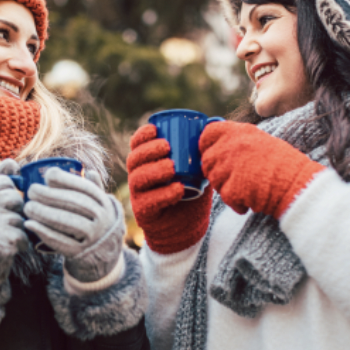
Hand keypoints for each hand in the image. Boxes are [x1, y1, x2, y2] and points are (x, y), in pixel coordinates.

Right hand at [0, 160, 28, 289]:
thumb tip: (14, 162)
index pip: (6, 182)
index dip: (7, 196)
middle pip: (16, 199)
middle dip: (13, 213)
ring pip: (21, 219)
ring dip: (16, 230)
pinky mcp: (2, 241)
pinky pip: (24, 237)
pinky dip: (20, 244)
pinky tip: (6, 248)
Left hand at [23, 167, 123, 282]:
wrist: (103, 256)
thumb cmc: (95, 223)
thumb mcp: (100, 206)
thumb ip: (94, 189)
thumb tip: (89, 170)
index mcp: (105, 204)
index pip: (86, 188)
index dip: (66, 180)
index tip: (48, 175)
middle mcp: (103, 220)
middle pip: (75, 204)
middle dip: (50, 195)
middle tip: (31, 191)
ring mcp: (93, 237)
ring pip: (67, 222)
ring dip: (44, 213)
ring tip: (28, 207)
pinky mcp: (80, 253)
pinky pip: (60, 242)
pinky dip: (43, 232)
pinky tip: (30, 224)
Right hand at [127, 124, 211, 254]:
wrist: (188, 226)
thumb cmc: (191, 192)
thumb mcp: (197, 169)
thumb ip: (202, 150)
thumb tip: (215, 122)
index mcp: (147, 163)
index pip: (136, 145)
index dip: (142, 135)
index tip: (155, 129)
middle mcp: (138, 177)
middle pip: (134, 159)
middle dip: (148, 150)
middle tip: (166, 147)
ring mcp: (139, 195)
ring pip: (138, 179)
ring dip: (154, 170)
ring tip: (172, 167)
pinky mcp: (144, 213)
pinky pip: (149, 202)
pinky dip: (164, 194)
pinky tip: (178, 189)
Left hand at [199, 121, 324, 218]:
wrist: (297, 184)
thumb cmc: (284, 164)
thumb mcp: (260, 141)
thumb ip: (237, 141)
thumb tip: (218, 147)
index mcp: (238, 132)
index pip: (207, 133)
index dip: (206, 145)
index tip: (212, 153)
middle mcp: (231, 146)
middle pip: (207, 160)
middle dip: (216, 172)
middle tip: (234, 178)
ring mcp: (229, 167)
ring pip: (214, 180)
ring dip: (226, 187)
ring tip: (247, 188)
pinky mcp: (231, 188)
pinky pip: (225, 197)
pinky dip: (236, 203)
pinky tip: (251, 200)